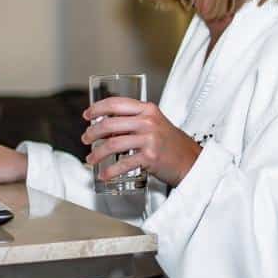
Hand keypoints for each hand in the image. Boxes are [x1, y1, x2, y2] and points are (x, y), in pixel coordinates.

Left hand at [82, 98, 201, 186]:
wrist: (191, 160)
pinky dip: (110, 171)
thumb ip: (135, 121)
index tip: (87, 115)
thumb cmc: (171, 143)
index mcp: (148, 109)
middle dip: (92, 133)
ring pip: (113, 144)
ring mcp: (149, 139)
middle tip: (86, 139)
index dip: (97, 108)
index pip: (116, 103)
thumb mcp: (155, 124)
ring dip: (97, 153)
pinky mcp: (150, 157)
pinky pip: (123, 163)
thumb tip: (107, 128)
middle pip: (110, 124)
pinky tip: (104, 174)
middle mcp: (148, 121)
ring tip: (91, 159)